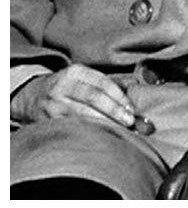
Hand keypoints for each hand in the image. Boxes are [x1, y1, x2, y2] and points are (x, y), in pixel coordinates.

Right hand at [10, 63, 134, 125]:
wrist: (32, 96)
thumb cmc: (67, 88)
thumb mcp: (82, 78)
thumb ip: (106, 83)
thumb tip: (134, 87)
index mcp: (75, 72)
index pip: (102, 83)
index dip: (119, 97)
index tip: (131, 108)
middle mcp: (63, 86)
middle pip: (94, 98)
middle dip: (114, 111)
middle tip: (129, 121)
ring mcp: (53, 104)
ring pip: (83, 115)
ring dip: (104, 123)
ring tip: (119, 130)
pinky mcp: (47, 120)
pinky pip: (72, 127)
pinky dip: (88, 131)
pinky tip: (101, 135)